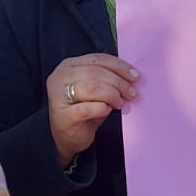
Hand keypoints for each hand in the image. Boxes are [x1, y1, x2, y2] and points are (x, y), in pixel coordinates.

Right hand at [46, 53, 139, 168]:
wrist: (68, 136)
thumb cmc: (85, 110)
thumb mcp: (96, 89)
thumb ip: (108, 78)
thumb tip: (133, 76)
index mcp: (69, 66)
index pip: (98, 59)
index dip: (119, 66)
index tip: (136, 76)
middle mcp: (61, 77)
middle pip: (96, 72)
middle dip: (118, 82)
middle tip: (132, 93)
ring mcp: (59, 96)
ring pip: (91, 87)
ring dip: (112, 95)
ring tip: (121, 103)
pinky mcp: (63, 115)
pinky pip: (86, 108)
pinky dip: (101, 108)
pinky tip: (108, 110)